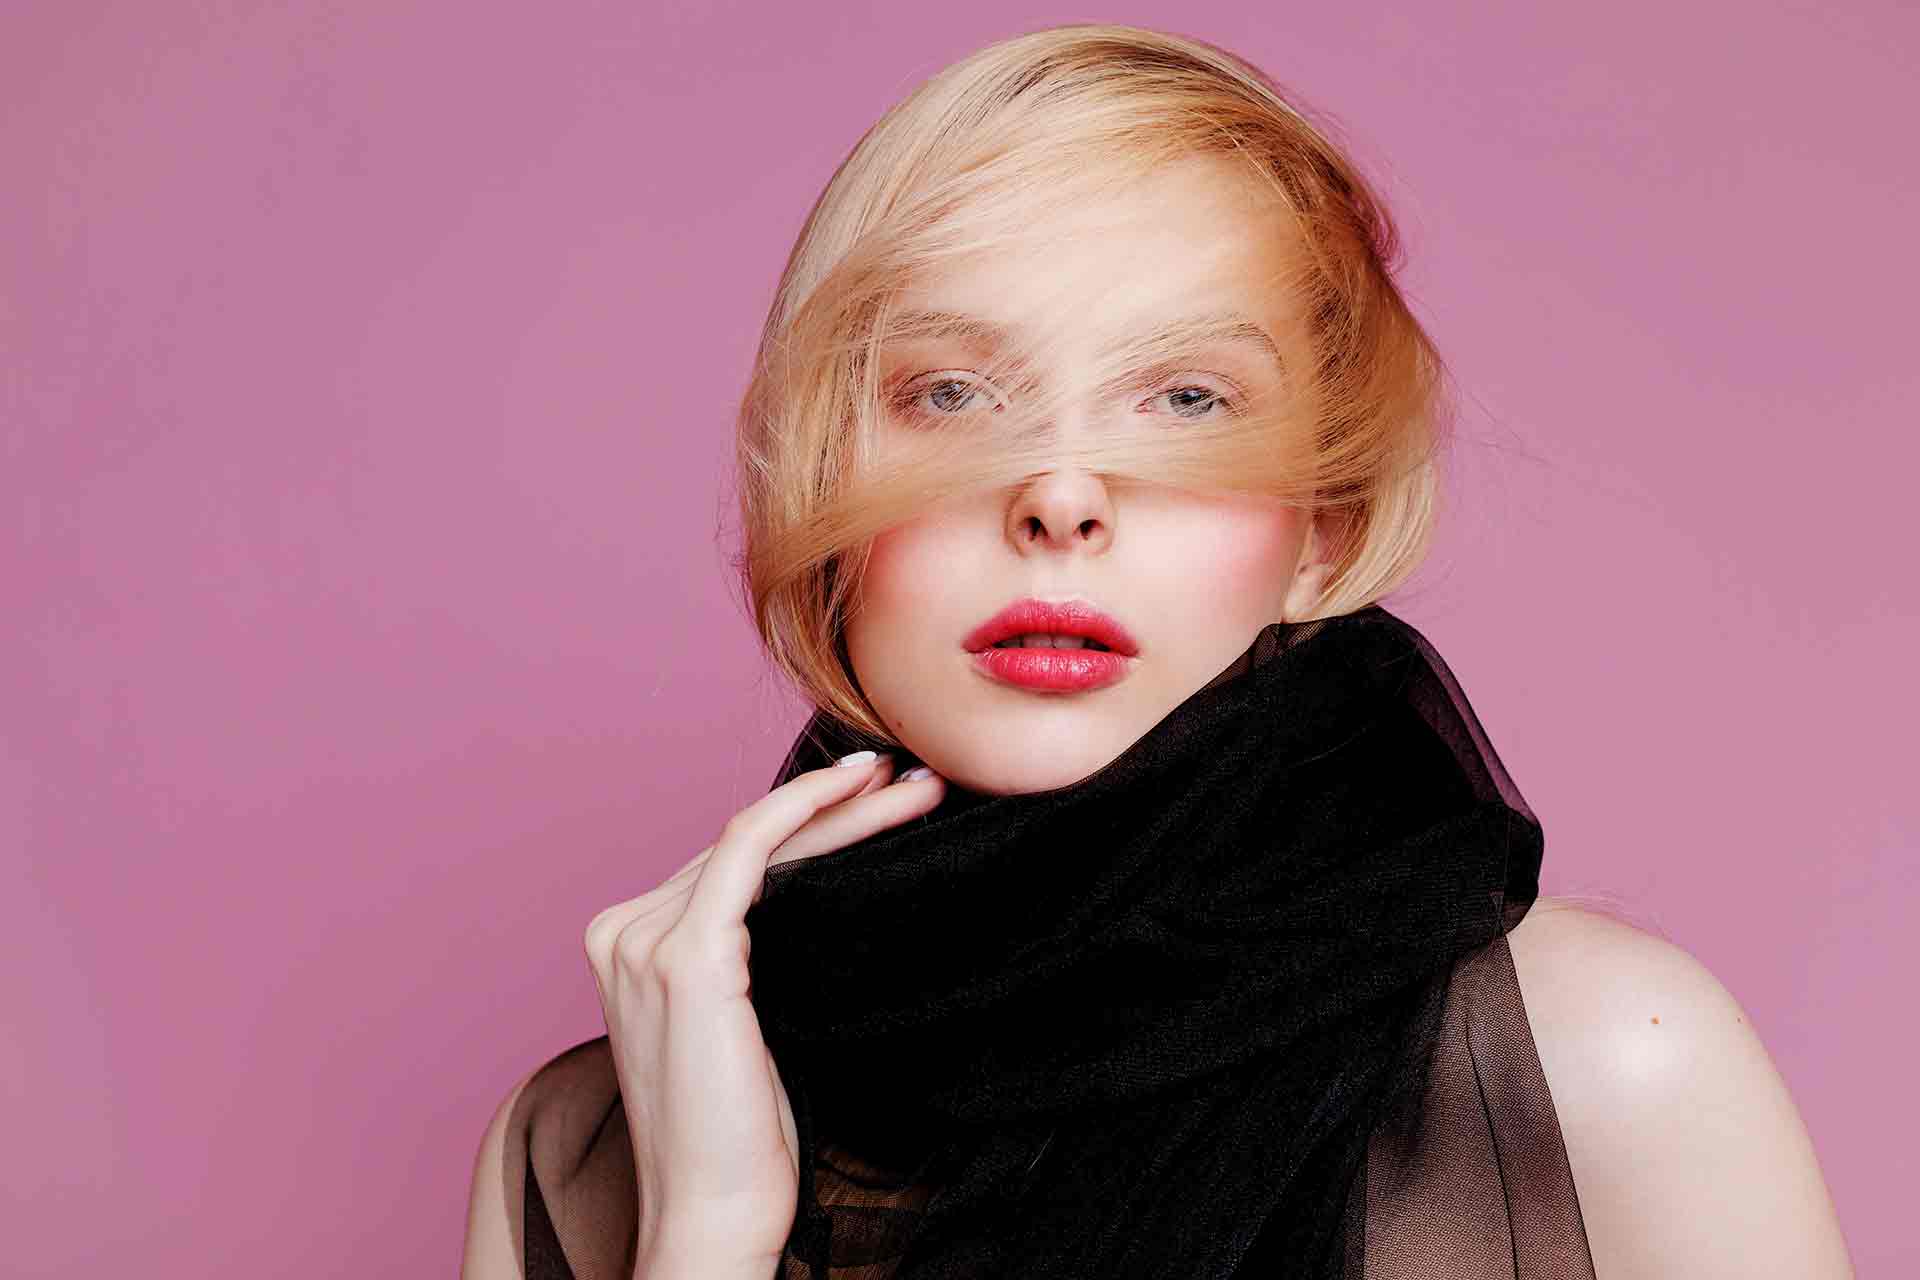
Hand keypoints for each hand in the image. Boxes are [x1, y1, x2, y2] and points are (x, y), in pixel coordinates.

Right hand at [582, 750, 944, 1275]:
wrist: (712, 1213)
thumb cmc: (741, 1136)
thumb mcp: (748, 1022)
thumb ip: (757, 956)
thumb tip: (828, 893)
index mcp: (630, 945)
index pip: (730, 862)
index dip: (806, 823)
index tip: (876, 801)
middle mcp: (623, 932)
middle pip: (748, 845)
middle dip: (837, 807)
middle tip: (908, 780)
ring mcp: (644, 940)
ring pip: (759, 842)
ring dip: (842, 807)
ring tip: (912, 789)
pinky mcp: (682, 956)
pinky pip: (748, 851)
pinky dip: (801, 810)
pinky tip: (851, 792)